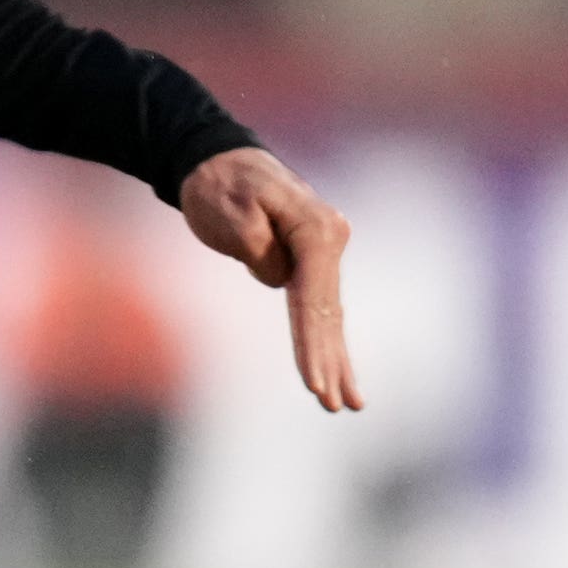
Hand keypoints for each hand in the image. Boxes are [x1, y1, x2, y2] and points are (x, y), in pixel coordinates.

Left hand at [176, 146, 360, 414]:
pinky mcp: (312, 261)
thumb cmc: (219, 186)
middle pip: (328, 314)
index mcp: (316, 229)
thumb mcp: (229, 210)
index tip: (314, 384)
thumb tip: (280, 277)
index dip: (312, 344)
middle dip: (329, 363)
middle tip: (333, 406)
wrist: (217, 161)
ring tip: (350, 406)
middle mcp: (330, 238)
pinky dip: (329, 343)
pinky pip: (322, 310)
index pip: (313, 299)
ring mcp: (325, 251)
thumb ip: (256, 244)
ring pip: (331, 317)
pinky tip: (339, 376)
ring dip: (338, 362)